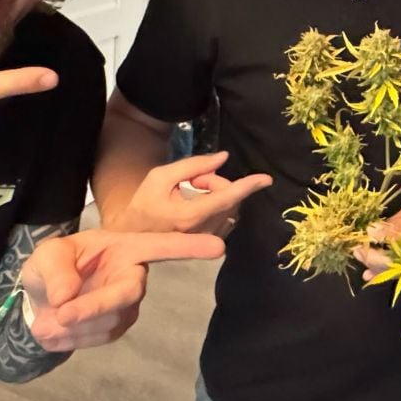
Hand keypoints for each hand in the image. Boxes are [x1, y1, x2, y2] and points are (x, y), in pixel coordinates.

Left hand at [21, 225, 226, 349]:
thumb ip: (56, 271)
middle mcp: (133, 276)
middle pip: (128, 293)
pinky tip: (55, 328)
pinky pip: (97, 339)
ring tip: (46, 319)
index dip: (189, 247)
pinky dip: (70, 337)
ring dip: (72, 325)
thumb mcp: (46, 256)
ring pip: (108, 321)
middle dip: (94, 307)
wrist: (44, 296)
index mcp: (125, 248)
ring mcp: (128, 306)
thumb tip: (66, 297)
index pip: (161, 247)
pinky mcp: (117, 328)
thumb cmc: (54, 265)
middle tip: (61, 314)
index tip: (219, 247)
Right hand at [104, 151, 270, 237]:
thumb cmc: (144, 204)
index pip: (226, 198)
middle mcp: (203, 230)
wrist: (134, 237)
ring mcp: (208, 239)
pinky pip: (228, 216)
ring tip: (193, 192)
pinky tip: (199, 204)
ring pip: (231, 207)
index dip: (248, 186)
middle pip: (229, 197)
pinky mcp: (211, 242)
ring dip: (218, 193)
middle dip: (216, 182)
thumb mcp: (160, 177)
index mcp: (190, 215)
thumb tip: (223, 157)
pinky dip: (220, 205)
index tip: (266, 179)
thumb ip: (193, 165)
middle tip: (194, 180)